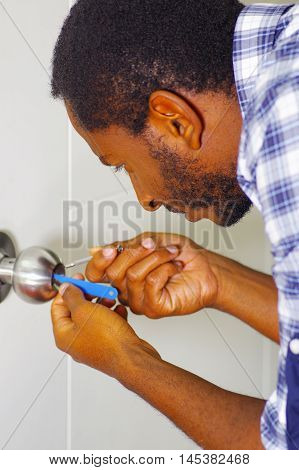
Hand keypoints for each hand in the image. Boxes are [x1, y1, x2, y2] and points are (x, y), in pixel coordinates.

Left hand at [51, 274, 159, 378]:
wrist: (132, 358)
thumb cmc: (108, 341)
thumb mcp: (85, 311)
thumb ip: (72, 297)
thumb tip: (65, 289)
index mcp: (64, 335)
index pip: (57, 307)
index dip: (67, 291)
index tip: (77, 280)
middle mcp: (76, 341)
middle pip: (76, 311)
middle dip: (88, 296)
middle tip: (96, 287)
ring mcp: (93, 343)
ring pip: (93, 316)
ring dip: (102, 304)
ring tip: (111, 298)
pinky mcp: (108, 344)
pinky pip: (107, 324)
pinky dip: (112, 315)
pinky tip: (119, 311)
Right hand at [86, 233, 219, 317]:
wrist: (207, 268)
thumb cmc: (180, 255)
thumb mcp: (149, 241)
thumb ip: (124, 246)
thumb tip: (97, 249)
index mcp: (122, 274)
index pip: (96, 274)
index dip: (99, 261)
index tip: (111, 249)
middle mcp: (127, 289)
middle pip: (114, 272)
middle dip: (136, 252)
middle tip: (154, 245)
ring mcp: (139, 301)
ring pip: (133, 275)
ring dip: (156, 257)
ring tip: (171, 254)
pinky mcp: (154, 308)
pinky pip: (150, 283)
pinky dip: (165, 269)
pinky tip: (174, 267)